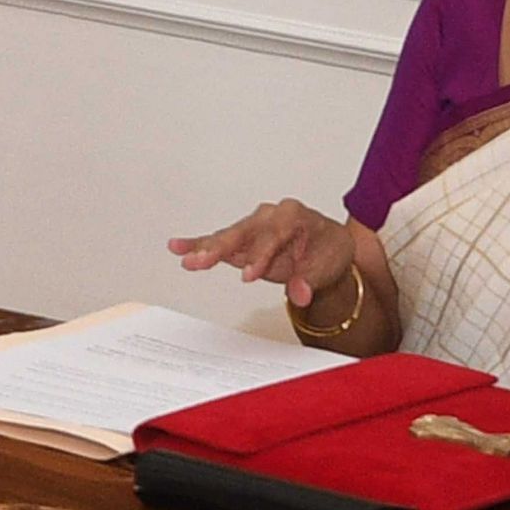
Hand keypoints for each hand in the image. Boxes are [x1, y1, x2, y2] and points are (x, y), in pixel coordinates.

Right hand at [170, 199, 358, 314]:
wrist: (330, 247)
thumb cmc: (328, 249)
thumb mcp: (328, 266)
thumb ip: (310, 281)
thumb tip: (299, 294)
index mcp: (293, 215)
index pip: (273, 236)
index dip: (260, 257)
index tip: (250, 275)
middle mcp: (270, 216)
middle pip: (242, 231)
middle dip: (220, 247)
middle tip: (201, 260)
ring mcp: (255, 226)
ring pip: (227, 236)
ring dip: (205, 247)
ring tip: (183, 255)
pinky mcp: (244, 240)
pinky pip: (220, 242)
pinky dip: (200, 245)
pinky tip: (179, 248)